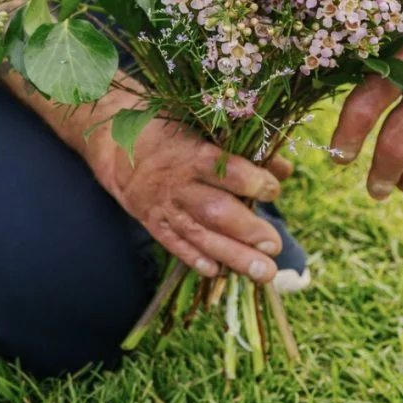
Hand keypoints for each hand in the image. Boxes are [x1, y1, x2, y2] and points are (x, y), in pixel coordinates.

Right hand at [88, 116, 292, 283]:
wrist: (117, 142)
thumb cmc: (173, 129)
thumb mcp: (207, 130)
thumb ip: (248, 151)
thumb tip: (285, 169)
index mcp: (194, 153)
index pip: (227, 171)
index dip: (253, 181)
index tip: (273, 189)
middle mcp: (179, 184)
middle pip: (215, 211)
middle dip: (248, 232)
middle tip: (274, 247)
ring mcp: (165, 207)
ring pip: (200, 235)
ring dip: (233, 256)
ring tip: (263, 273)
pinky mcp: (153, 222)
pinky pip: (174, 244)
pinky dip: (195, 259)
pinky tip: (218, 272)